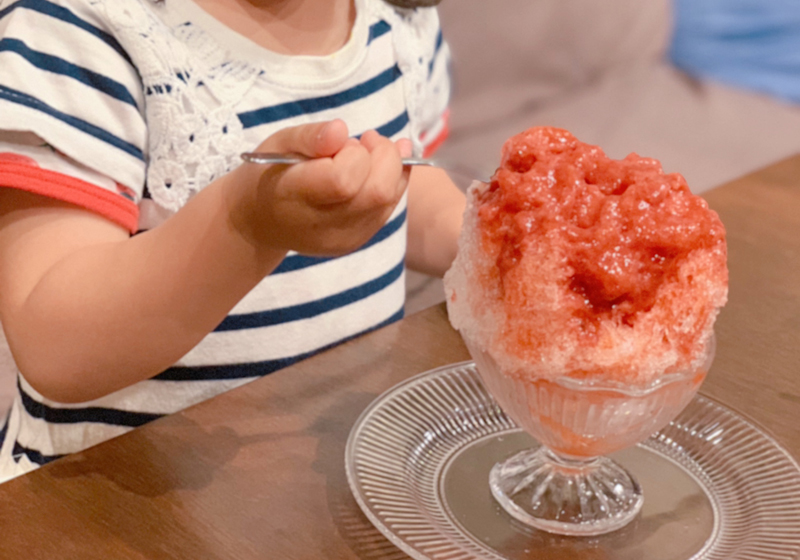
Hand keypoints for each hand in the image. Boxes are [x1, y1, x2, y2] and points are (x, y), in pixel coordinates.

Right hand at [230, 120, 411, 256]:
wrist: (260, 221)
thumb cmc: (270, 174)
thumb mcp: (278, 144)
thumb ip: (310, 136)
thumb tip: (341, 129)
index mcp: (295, 197)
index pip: (345, 179)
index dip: (355, 153)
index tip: (344, 141)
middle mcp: (322, 225)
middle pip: (377, 192)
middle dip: (386, 157)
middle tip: (368, 139)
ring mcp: (341, 238)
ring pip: (388, 201)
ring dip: (391, 169)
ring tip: (369, 152)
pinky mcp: (354, 242)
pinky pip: (386, 210)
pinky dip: (390, 185)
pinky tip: (375, 169)